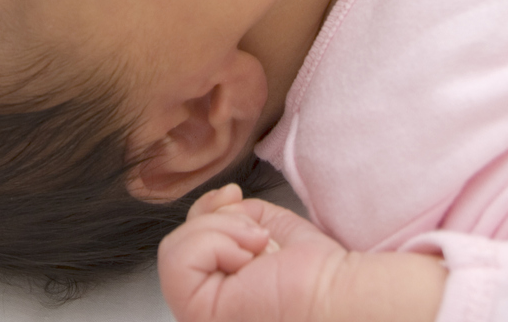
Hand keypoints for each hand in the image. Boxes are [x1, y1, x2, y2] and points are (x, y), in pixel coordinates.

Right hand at [158, 184, 348, 321]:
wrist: (334, 292)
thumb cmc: (312, 272)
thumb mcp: (263, 225)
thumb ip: (232, 214)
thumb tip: (220, 198)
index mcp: (216, 289)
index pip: (185, 244)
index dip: (205, 212)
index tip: (233, 196)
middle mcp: (202, 305)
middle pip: (177, 241)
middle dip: (219, 220)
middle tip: (258, 236)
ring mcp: (195, 312)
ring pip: (174, 246)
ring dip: (221, 230)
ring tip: (257, 248)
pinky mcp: (197, 312)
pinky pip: (178, 257)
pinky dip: (215, 242)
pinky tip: (248, 257)